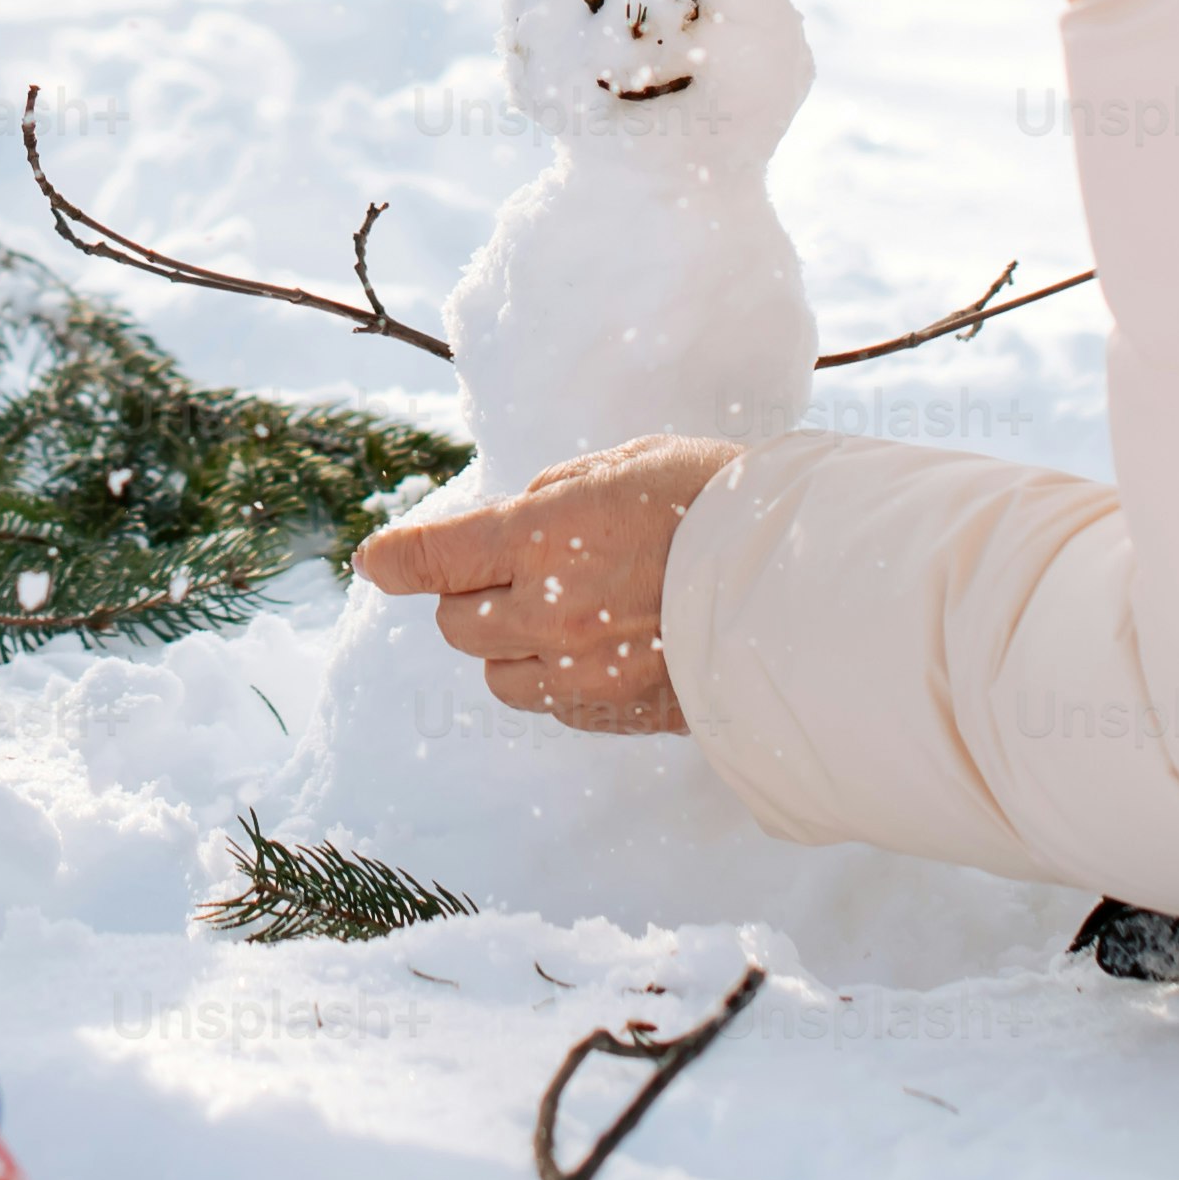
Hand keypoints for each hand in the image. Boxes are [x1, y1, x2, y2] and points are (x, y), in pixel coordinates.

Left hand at [349, 435, 736, 733]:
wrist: (801, 587)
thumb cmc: (718, 504)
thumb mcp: (626, 465)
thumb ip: (553, 497)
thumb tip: (505, 526)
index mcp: (545, 538)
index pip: (436, 556)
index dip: (396, 559)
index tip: (377, 561)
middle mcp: (549, 614)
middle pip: (458, 622)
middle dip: (470, 594)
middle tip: (514, 568)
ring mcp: (581, 674)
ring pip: (498, 673)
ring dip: (509, 643)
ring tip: (563, 612)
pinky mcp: (614, 715)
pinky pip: (553, 704)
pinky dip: (557, 679)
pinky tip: (601, 647)